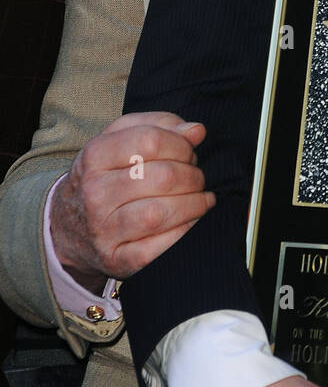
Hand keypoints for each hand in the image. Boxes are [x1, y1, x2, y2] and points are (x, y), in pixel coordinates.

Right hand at [52, 112, 212, 291]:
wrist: (67, 227)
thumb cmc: (105, 176)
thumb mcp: (119, 141)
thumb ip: (158, 126)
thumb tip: (196, 131)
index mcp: (94, 156)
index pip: (151, 140)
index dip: (181, 144)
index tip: (189, 152)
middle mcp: (95, 193)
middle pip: (164, 177)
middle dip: (193, 176)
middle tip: (197, 179)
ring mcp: (104, 230)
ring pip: (162, 213)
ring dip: (195, 204)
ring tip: (201, 199)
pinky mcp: (118, 260)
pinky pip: (162, 248)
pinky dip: (186, 232)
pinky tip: (191, 222)